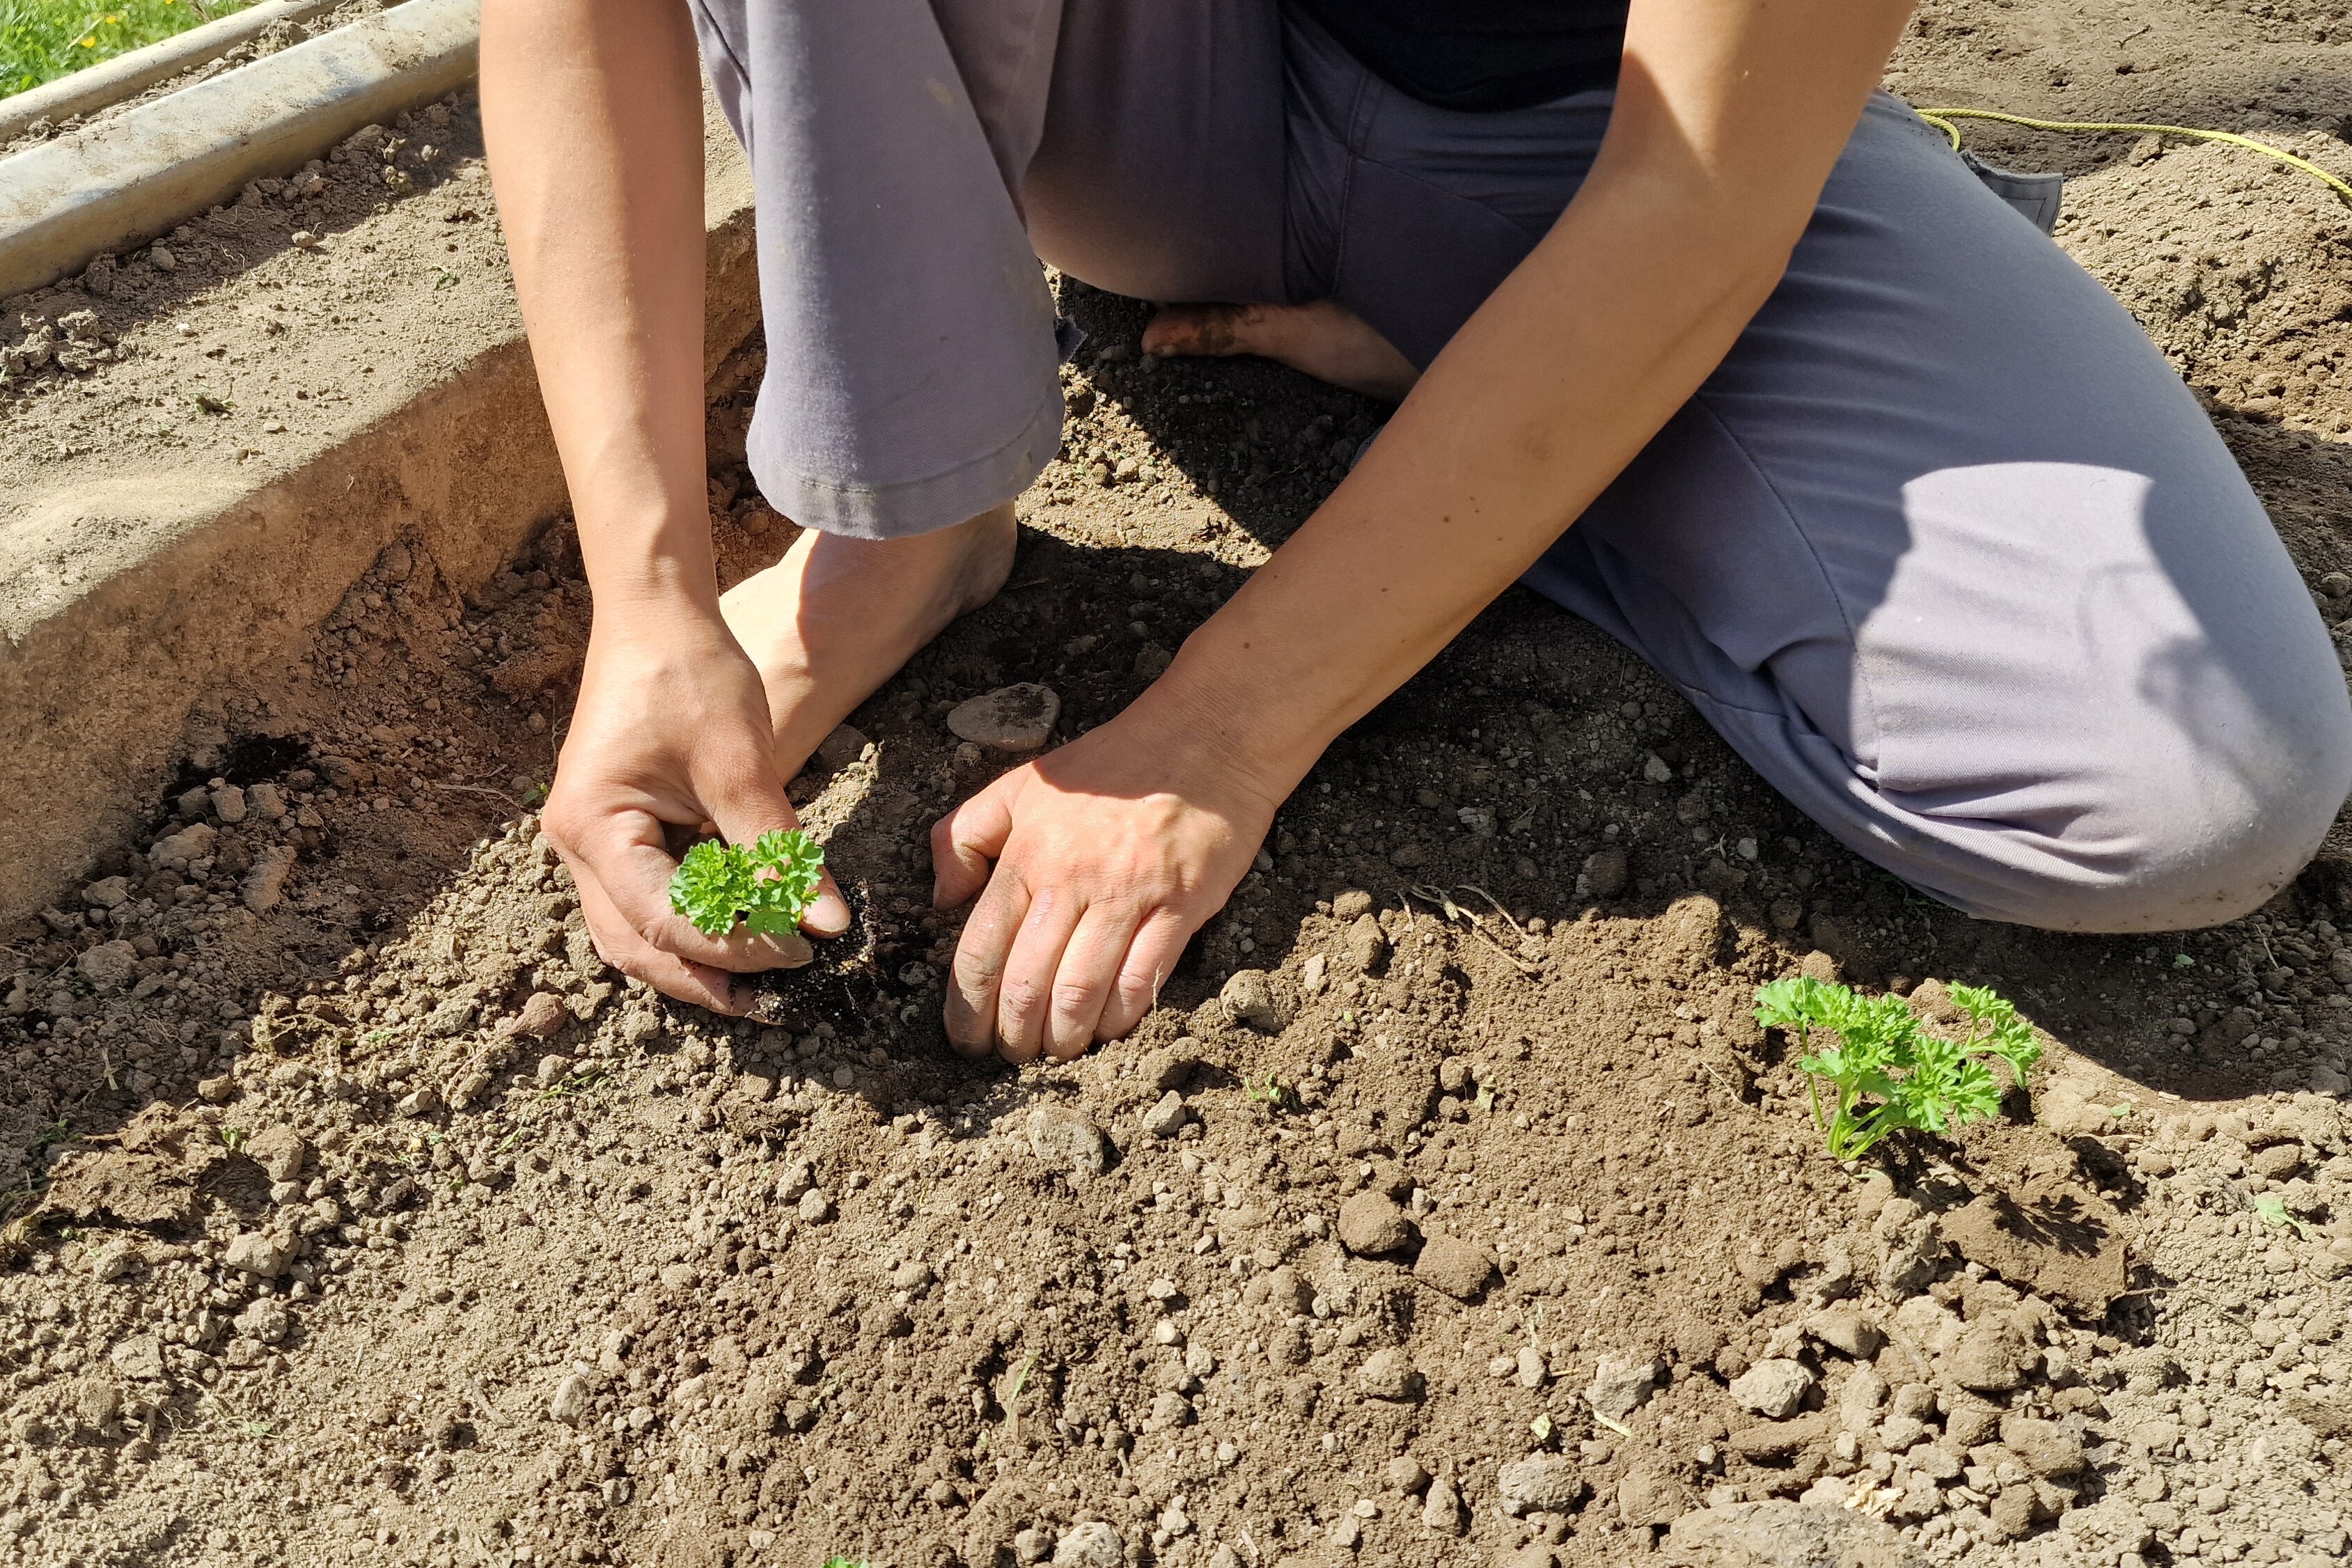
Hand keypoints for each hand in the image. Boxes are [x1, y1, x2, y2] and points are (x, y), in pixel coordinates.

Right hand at [541, 608, 849, 1013]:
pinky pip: (650, 902)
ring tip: (766, 985)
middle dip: (707, 978)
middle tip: (779, 1001)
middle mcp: (577, 846)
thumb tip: (827, 924)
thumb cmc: (691, 675)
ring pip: (638, 934)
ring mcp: (592, 844)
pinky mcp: (618, 837)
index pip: (662, 918)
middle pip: (636, 945)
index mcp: (594, 826)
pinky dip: (696, 926)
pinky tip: (745, 936)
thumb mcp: (741, 762)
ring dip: (699, 962)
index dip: (734, 946)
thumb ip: (779, 848)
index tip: (803, 952)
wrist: (656, 618)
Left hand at [931, 714, 1283, 1060]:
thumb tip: (943, 900)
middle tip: (1011, 1058)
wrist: (1205, 738)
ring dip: (1062, 1039)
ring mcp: (1128, 895)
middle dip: (1012, 1037)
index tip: (965, 1040)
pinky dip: (1119, 1018)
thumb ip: (964, 836)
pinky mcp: (1180, 907)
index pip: (980, 951)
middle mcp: (1071, 880)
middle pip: (1026, 984)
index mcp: (1026, 855)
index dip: (966, 1009)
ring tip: (1056, 1053)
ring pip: (1080, 993)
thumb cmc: (1110, 768)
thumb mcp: (1021, 785)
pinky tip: (1108, 1030)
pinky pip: (1141, 981)